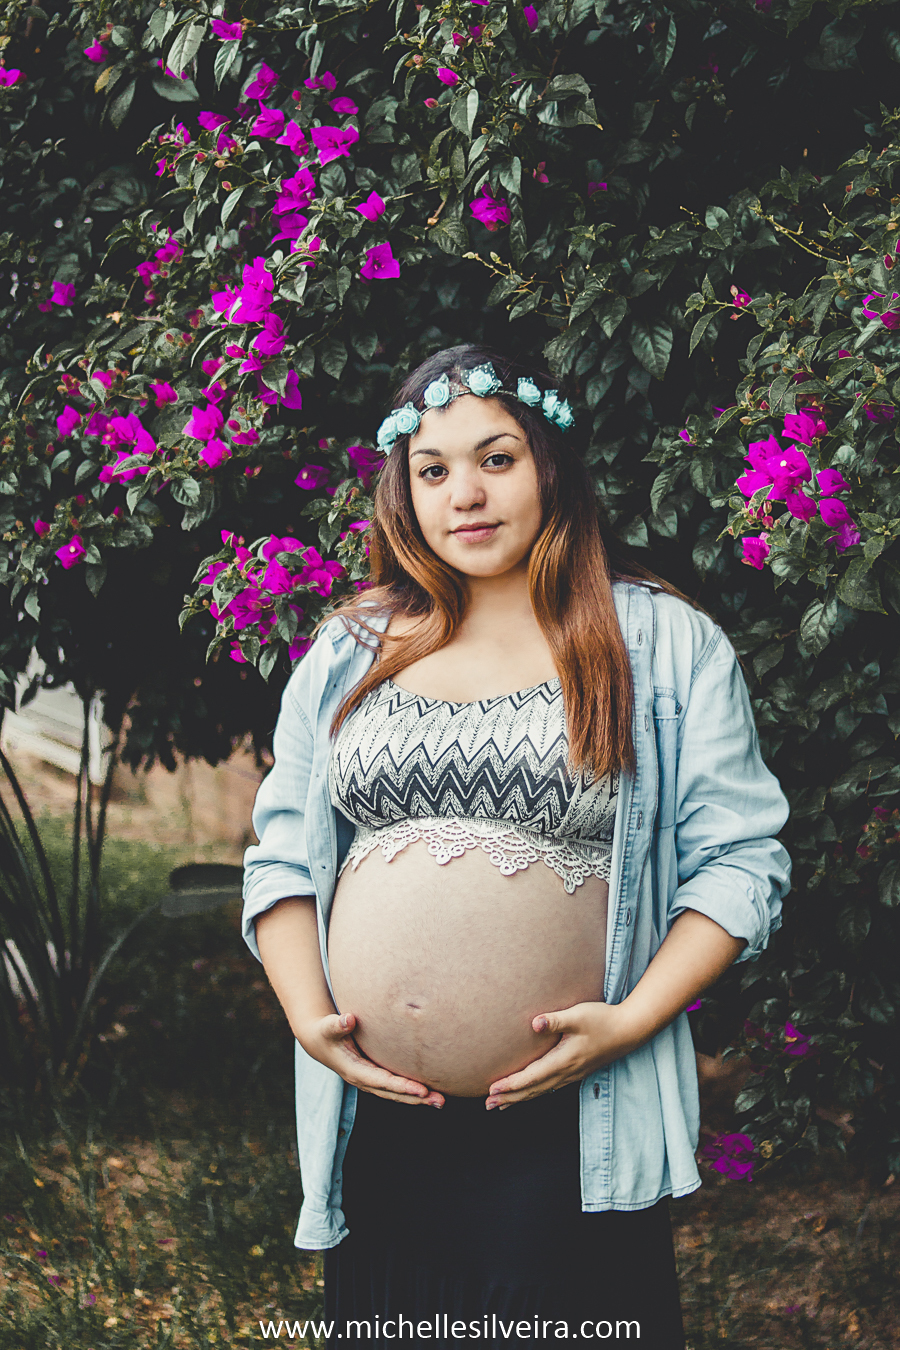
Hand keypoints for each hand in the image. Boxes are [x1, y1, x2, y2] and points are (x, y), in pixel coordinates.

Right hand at [298, 1011, 444, 1107]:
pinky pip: (396, 1089)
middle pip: (394, 1094)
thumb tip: (349, 1019)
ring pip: (397, 1094)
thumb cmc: (325, 1032)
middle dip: (416, 1098)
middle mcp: (364, 1080)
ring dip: (418, 1099)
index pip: (383, 1082)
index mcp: (355, 1071)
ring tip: (440, 1101)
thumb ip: (337, 1024)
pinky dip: (412, 1092)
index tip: (422, 1090)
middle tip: (440, 1101)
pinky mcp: (375, 1077)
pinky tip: (429, 1092)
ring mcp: (370, 1081)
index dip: (402, 1087)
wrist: (320, 1043)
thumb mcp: (328, 1027)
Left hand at [485, 1001, 640, 1108]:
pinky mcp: (577, 1072)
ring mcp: (573, 1075)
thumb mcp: (578, 1016)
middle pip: (533, 1090)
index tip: (492, 1090)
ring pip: (541, 1091)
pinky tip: (530, 1094)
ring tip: (501, 1105)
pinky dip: (535, 1093)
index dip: (511, 1085)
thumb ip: (555, 1020)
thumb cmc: (603, 1020)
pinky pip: (550, 1088)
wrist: (629, 1030)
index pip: (531, 1078)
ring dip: (520, 1099)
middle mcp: (567, 1073)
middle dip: (510, 1098)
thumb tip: (534, 1023)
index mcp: (564, 1060)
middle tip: (488, 1105)